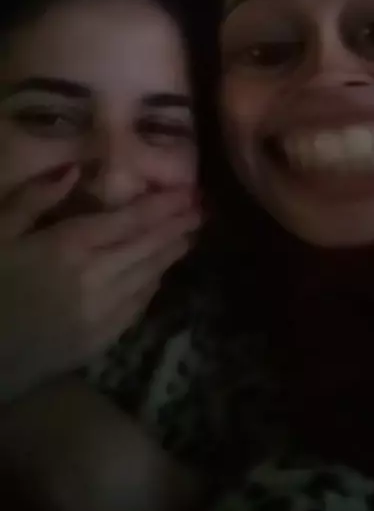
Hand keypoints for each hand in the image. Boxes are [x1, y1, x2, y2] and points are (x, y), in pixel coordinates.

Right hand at [0, 168, 199, 401]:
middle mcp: (95, 277)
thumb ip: (33, 198)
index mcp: (69, 245)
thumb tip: (75, 168)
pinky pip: (135, 309)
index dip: (163, 206)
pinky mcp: (97, 342)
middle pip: (147, 247)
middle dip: (177, 226)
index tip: (189, 191)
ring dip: (171, 255)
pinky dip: (152, 287)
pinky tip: (159, 276)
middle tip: (202, 209)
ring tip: (191, 235)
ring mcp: (100, 314)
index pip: (130, 220)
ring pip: (147, 277)